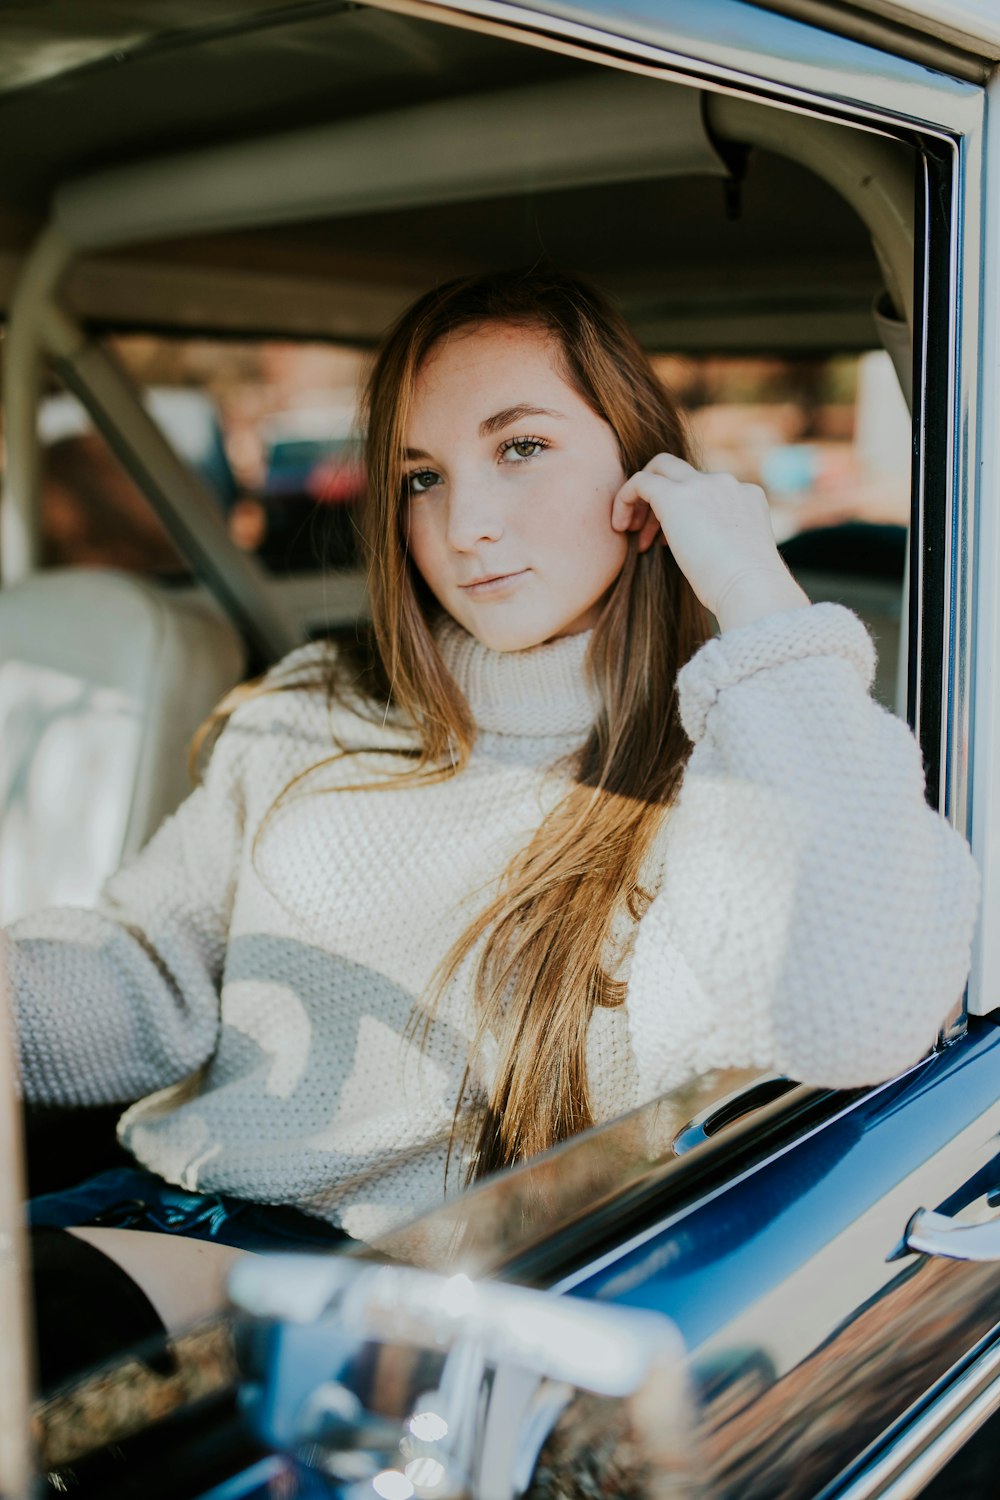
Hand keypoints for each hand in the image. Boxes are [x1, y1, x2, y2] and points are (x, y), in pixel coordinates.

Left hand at [611, 453, 808, 631]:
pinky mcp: (675, 495)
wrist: (750, 587)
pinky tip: (619, 527)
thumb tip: (700, 552)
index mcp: (746, 497)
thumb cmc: (744, 589)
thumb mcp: (738, 558)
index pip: (706, 489)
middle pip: (682, 471)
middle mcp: (726, 483)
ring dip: (642, 501)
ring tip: (630, 533)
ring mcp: (702, 484)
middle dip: (659, 496)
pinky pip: (640, 481)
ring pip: (660, 469)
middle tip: (643, 529)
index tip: (669, 541)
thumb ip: (721, 542)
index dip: (683, 512)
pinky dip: (624, 499)